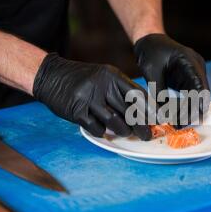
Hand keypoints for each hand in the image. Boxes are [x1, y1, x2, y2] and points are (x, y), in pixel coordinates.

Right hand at [33, 53, 152, 140]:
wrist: (51, 76)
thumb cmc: (83, 79)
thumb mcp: (104, 77)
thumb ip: (121, 91)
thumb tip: (142, 111)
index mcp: (112, 76)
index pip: (138, 95)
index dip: (150, 110)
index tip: (159, 121)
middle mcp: (103, 86)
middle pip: (129, 110)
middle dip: (142, 126)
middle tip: (148, 135)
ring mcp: (89, 98)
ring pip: (115, 121)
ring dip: (124, 131)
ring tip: (127, 134)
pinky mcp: (77, 111)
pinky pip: (96, 127)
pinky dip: (103, 132)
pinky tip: (105, 131)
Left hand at [134, 34, 209, 124]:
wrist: (150, 40)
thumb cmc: (150, 52)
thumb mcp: (152, 72)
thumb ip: (158, 93)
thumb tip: (163, 115)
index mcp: (190, 60)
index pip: (199, 85)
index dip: (197, 103)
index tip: (191, 118)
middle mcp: (197, 67)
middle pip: (201, 93)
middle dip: (192, 111)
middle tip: (180, 125)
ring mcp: (195, 73)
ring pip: (198, 97)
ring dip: (189, 111)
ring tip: (177, 124)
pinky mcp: (189, 79)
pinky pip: (191, 96)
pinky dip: (185, 107)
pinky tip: (176, 117)